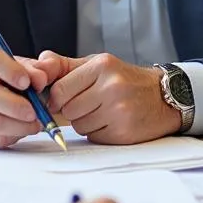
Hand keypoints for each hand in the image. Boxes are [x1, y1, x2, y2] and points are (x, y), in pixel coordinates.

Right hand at [0, 43, 47, 146]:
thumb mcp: (8, 64)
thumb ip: (29, 68)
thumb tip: (41, 79)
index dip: (12, 71)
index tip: (28, 82)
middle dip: (16, 106)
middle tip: (34, 111)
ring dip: (19, 126)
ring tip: (33, 123)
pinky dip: (12, 136)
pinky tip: (19, 130)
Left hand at [35, 51, 181, 143]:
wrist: (164, 97)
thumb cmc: (124, 80)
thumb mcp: (96, 64)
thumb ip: (65, 66)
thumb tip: (38, 64)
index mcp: (102, 66)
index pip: (60, 90)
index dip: (56, 99)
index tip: (61, 100)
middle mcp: (112, 86)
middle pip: (68, 110)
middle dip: (72, 111)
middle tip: (87, 104)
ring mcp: (120, 111)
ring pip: (79, 126)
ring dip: (85, 123)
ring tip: (102, 112)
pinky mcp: (125, 132)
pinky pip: (94, 137)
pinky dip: (98, 133)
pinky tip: (111, 122)